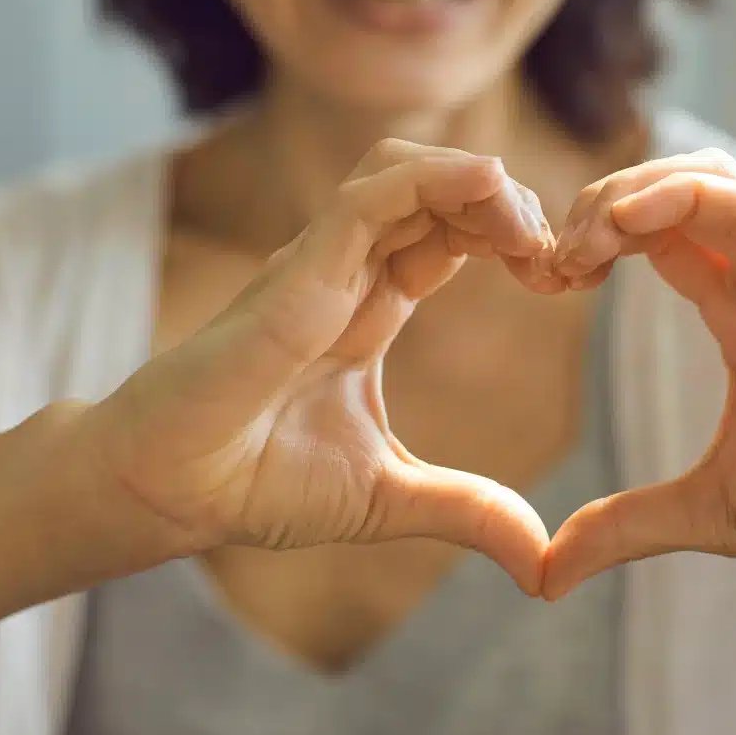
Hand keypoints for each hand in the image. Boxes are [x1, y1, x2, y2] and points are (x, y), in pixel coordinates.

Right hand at [86, 140, 556, 593]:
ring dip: (478, 183)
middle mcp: (349, 273)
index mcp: (372, 308)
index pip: (452, 235)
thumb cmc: (257, 483)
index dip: (512, 239)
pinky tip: (489, 190)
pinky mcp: (297, 271)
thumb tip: (542, 562)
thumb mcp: (390, 498)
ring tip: (529, 232)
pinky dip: (434, 180)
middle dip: (509, 206)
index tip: (563, 279)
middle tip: (559, 258)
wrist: (172, 492)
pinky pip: (369, 197)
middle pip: (440, 191)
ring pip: (405, 172)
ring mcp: (321, 264)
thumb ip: (468, 511)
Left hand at [542, 149, 735, 599]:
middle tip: (549, 260)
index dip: (589, 240)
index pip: (652, 234)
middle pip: (667, 190)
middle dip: (595, 205)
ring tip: (583, 240)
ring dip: (629, 192)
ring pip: (705, 178)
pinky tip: (628, 221)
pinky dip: (685, 199)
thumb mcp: (708, 511)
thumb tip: (545, 576)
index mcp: (734, 308)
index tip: (544, 279)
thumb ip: (625, 528)